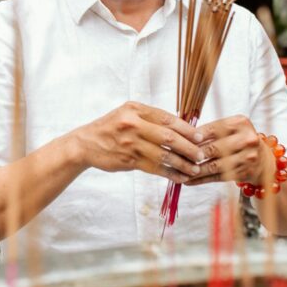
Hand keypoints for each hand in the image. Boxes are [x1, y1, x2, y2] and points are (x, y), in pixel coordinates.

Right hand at [74, 102, 204, 181]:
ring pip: (163, 155)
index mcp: (135, 109)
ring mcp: (130, 143)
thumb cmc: (111, 127)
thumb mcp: (128, 114)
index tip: (200, 136)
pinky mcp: (128, 160)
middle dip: (189, 147)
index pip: (167, 119)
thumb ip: (150, 118)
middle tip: (201, 155)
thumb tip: (182, 126)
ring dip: (182, 164)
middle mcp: (133, 124)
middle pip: (168, 137)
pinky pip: (154, 168)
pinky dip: (169, 173)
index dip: (187, 128)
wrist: (86, 143)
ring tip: (194, 169)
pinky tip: (180, 177)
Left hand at [185, 115, 274, 186]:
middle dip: (192, 154)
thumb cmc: (239, 140)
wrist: (263, 159)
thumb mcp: (230, 128)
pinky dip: (202, 180)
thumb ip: (211, 130)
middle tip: (175, 157)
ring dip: (194, 170)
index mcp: (240, 123)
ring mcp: (247, 157)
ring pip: (214, 165)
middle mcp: (247, 139)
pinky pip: (218, 177)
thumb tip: (183, 136)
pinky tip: (189, 181)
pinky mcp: (244, 173)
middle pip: (213, 148)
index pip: (213, 129)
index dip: (194, 136)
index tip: (178, 140)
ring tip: (179, 171)